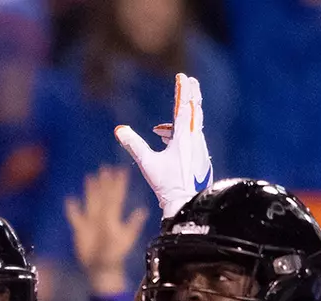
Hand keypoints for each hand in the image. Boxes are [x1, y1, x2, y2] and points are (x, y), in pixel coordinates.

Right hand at [65, 165, 149, 296]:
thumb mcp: (126, 238)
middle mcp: (102, 216)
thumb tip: (143, 210)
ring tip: (91, 177)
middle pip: (103, 196)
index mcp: (113, 217)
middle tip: (105, 167)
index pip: (116, 197)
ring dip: (90, 191)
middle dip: (104, 183)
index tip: (121, 170)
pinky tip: (70, 200)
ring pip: (90, 202)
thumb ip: (132, 223)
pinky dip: (72, 209)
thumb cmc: (115, 254)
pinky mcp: (80, 229)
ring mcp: (91, 222)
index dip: (118, 184)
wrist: (102, 268)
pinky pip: (75, 217)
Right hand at [114, 73, 211, 221]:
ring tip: (160, 130)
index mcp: (184, 138)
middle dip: (191, 95)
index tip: (182, 76)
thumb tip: (119, 130)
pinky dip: (180, 135)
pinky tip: (166, 143)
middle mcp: (195, 140)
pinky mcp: (201, 159)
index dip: (182, 90)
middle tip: (190, 81)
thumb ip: (134, 145)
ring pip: (192, 126)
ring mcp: (200, 149)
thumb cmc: (167, 185)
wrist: (187, 204)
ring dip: (179, 121)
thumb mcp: (147, 163)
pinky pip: (191, 139)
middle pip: (194, 111)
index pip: (183, 107)